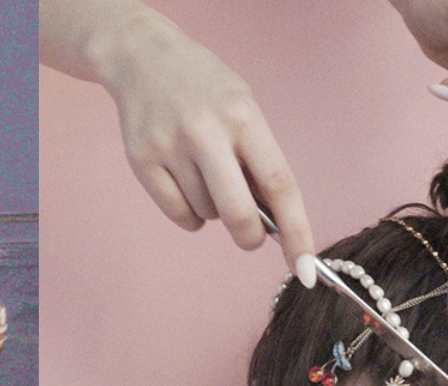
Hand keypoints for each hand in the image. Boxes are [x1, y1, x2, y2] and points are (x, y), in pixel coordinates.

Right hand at [42, 0, 316, 270]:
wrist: (143, 58)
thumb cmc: (204, 89)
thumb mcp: (242, 107)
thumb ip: (257, 159)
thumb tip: (274, 221)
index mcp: (242, 117)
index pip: (278, 184)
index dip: (297, 230)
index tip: (305, 266)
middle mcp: (205, 132)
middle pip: (237, 212)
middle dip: (250, 237)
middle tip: (253, 237)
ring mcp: (170, 147)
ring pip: (206, 214)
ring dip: (215, 211)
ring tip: (206, 174)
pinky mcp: (142, 161)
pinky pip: (179, 215)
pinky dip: (190, 215)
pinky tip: (188, 186)